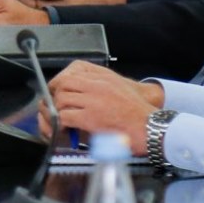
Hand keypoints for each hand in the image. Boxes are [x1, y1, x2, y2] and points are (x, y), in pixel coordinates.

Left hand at [47, 61, 161, 152]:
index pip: (73, 73)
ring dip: (57, 111)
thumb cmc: (139, 114)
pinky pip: (64, 116)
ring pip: (61, 99)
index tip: (57, 92)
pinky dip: (61, 123)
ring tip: (60, 120)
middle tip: (53, 106)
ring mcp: (93, 101)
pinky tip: (66, 129)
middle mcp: (97, 85)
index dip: (61, 84)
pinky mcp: (90, 117)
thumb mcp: (121, 90)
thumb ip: (102, 89)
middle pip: (63, 83)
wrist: (150, 127)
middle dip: (54, 95)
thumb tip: (83, 97)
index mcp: (104, 78)